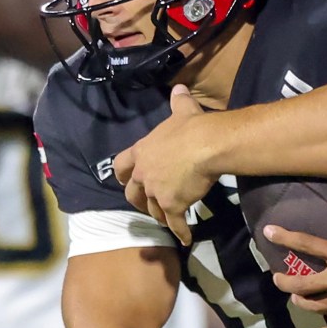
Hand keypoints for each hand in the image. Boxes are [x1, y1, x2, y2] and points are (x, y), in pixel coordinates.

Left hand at [114, 85, 216, 244]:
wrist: (206, 146)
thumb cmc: (192, 127)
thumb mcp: (182, 111)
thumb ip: (178, 102)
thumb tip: (180, 88)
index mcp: (141, 152)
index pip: (120, 166)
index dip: (122, 175)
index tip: (124, 180)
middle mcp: (144, 174)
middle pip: (132, 194)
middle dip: (138, 200)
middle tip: (146, 205)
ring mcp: (156, 192)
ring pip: (153, 210)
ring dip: (159, 216)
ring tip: (168, 221)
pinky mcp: (172, 206)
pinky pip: (174, 223)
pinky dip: (181, 232)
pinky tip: (186, 239)